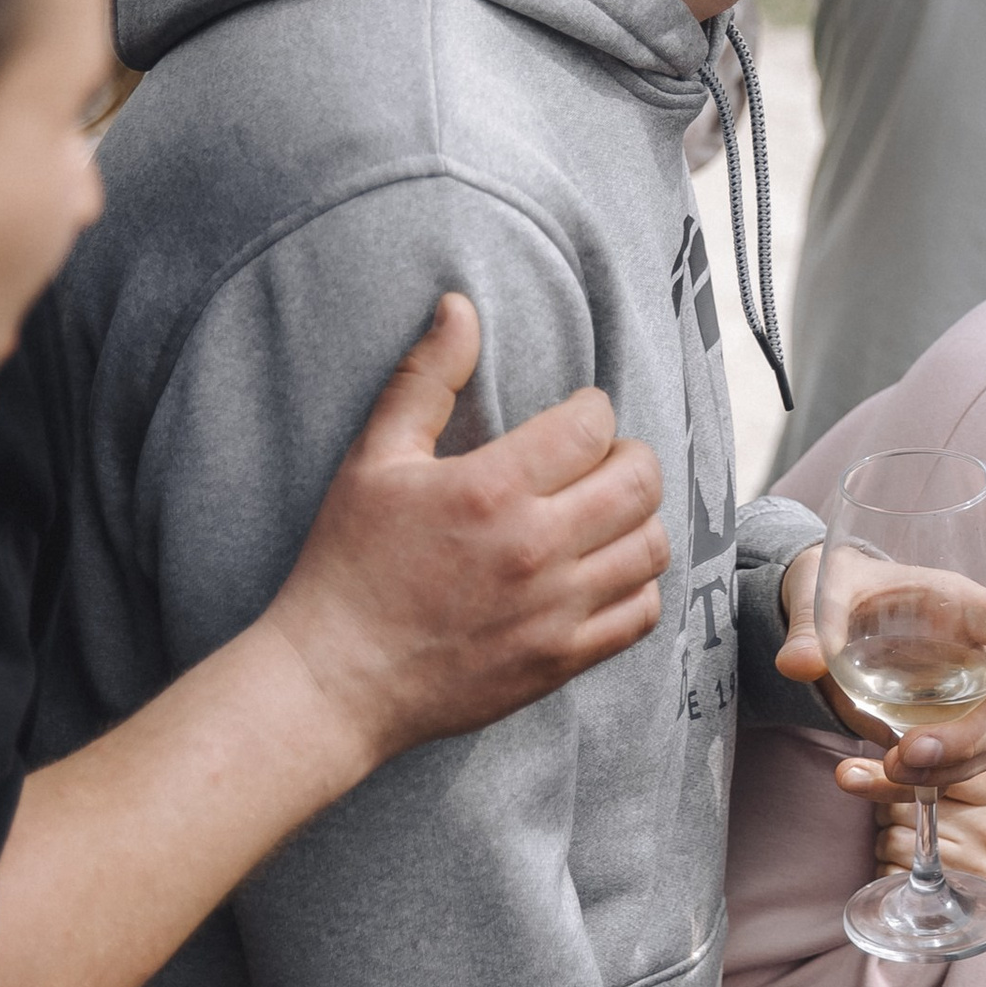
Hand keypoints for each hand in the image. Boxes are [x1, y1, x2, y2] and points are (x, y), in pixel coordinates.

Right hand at [267, 296, 668, 769]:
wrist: (335, 680)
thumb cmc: (348, 565)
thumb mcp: (374, 460)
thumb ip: (425, 379)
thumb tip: (460, 306)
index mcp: (491, 489)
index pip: (591, 425)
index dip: (592, 410)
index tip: (573, 419)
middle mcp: (535, 548)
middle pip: (639, 480)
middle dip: (628, 456)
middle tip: (598, 461)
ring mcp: (555, 610)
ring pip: (651, 546)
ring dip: (637, 519)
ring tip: (603, 514)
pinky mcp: (560, 660)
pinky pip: (640, 614)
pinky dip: (636, 586)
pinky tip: (602, 572)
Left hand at [776, 547, 985, 791]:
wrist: (824, 619)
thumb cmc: (841, 585)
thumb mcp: (822, 588)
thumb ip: (809, 624)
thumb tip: (797, 664)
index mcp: (961, 606)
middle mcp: (971, 659)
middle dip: (968, 740)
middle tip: (911, 752)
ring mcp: (956, 704)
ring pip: (980, 751)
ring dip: (940, 772)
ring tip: (885, 771)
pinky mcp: (930, 734)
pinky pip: (936, 770)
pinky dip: (898, 785)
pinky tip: (851, 779)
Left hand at [858, 757, 985, 910]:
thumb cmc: (975, 830)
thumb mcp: (968, 791)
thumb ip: (920, 768)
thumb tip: (846, 771)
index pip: (932, 770)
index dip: (901, 772)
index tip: (893, 770)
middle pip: (902, 804)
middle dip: (891, 810)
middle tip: (908, 818)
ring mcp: (970, 869)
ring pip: (891, 839)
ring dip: (887, 840)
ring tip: (912, 844)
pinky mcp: (944, 899)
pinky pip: (889, 874)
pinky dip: (888, 870)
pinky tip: (909, 869)